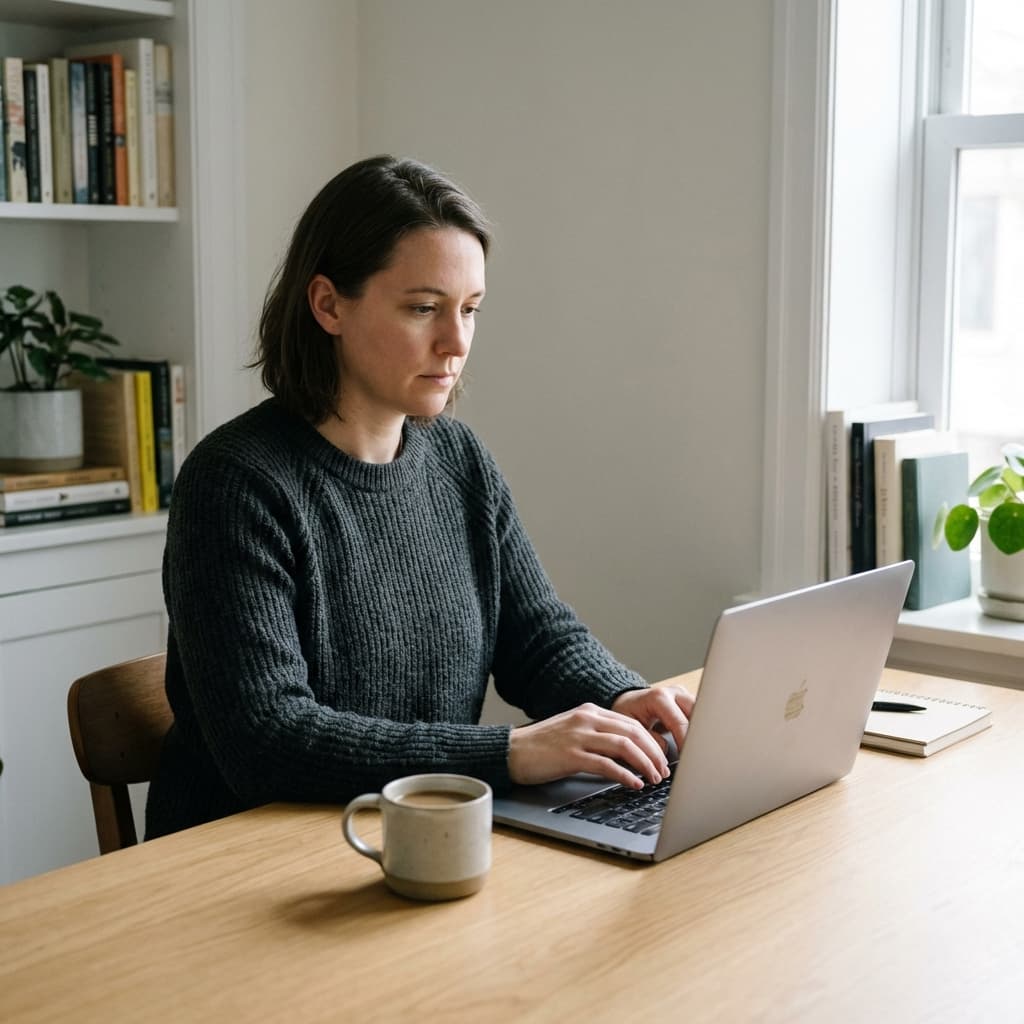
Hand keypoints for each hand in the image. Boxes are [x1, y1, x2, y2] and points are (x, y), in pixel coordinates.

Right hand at [508, 703, 670, 789]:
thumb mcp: (574, 732)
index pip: (631, 723)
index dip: (652, 742)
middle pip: (633, 732)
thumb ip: (598, 736)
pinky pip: (606, 764)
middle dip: (654, 753)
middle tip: (664, 771)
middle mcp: (586, 719)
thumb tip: (629, 754)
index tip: (662, 758)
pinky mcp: (570, 755)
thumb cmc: (543, 746)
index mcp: (590, 711)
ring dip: (645, 764)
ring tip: (654, 779)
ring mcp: (578, 736)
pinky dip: (625, 775)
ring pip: (624, 745)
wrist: (511, 751)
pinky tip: (633, 784)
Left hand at [611, 685, 694, 756]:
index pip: (680, 722)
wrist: (628, 701)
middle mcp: (674, 693)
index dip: (686, 742)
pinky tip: (698, 743)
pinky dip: (699, 729)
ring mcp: (683, 695)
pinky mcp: (689, 701)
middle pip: (698, 714)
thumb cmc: (628, 713)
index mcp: (659, 697)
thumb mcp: (632, 729)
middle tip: (698, 755)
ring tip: (699, 750)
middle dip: (699, 735)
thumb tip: (664, 756)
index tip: (689, 758)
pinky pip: (699, 716)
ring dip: (701, 732)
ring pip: (702, 714)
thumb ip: (649, 741)